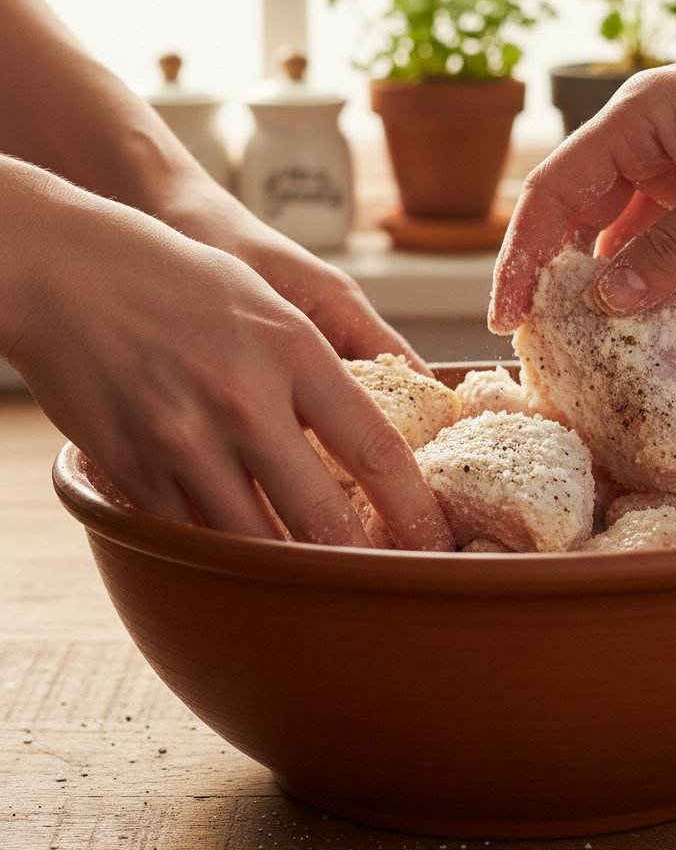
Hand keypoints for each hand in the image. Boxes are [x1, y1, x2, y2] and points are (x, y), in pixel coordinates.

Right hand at [1, 159, 452, 549]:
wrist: (67, 268)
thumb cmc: (182, 279)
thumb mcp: (276, 301)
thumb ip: (330, 366)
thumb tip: (385, 424)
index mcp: (292, 349)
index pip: (375, 447)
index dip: (413, 509)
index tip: (434, 541)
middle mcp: (243, 399)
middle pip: (321, 514)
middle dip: (359, 559)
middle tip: (382, 581)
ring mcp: (182, 438)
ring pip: (254, 539)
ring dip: (290, 566)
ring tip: (315, 575)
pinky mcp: (131, 465)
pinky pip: (191, 532)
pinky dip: (223, 548)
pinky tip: (241, 550)